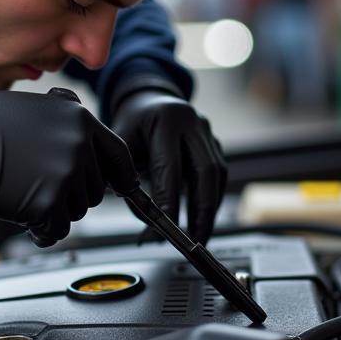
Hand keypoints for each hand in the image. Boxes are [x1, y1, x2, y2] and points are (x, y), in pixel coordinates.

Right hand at [0, 85, 137, 245]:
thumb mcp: (40, 108)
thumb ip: (70, 125)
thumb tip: (90, 143)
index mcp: (81, 120)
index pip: (119, 156)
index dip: (121, 177)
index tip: (122, 189)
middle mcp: (80, 145)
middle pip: (95, 190)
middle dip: (70, 194)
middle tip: (38, 185)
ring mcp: (66, 173)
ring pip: (76, 212)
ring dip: (53, 211)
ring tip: (24, 192)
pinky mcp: (49, 201)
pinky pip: (58, 230)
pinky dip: (42, 231)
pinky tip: (22, 214)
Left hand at [111, 88, 226, 242]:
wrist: (149, 100)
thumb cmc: (132, 126)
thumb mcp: (120, 145)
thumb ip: (126, 180)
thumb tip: (144, 222)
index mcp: (166, 120)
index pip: (171, 166)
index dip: (170, 199)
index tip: (167, 228)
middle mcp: (193, 123)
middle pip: (205, 171)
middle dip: (201, 210)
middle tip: (193, 239)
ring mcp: (208, 132)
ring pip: (217, 175)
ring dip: (210, 209)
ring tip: (200, 235)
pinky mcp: (215, 143)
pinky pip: (219, 175)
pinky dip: (212, 199)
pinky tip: (203, 218)